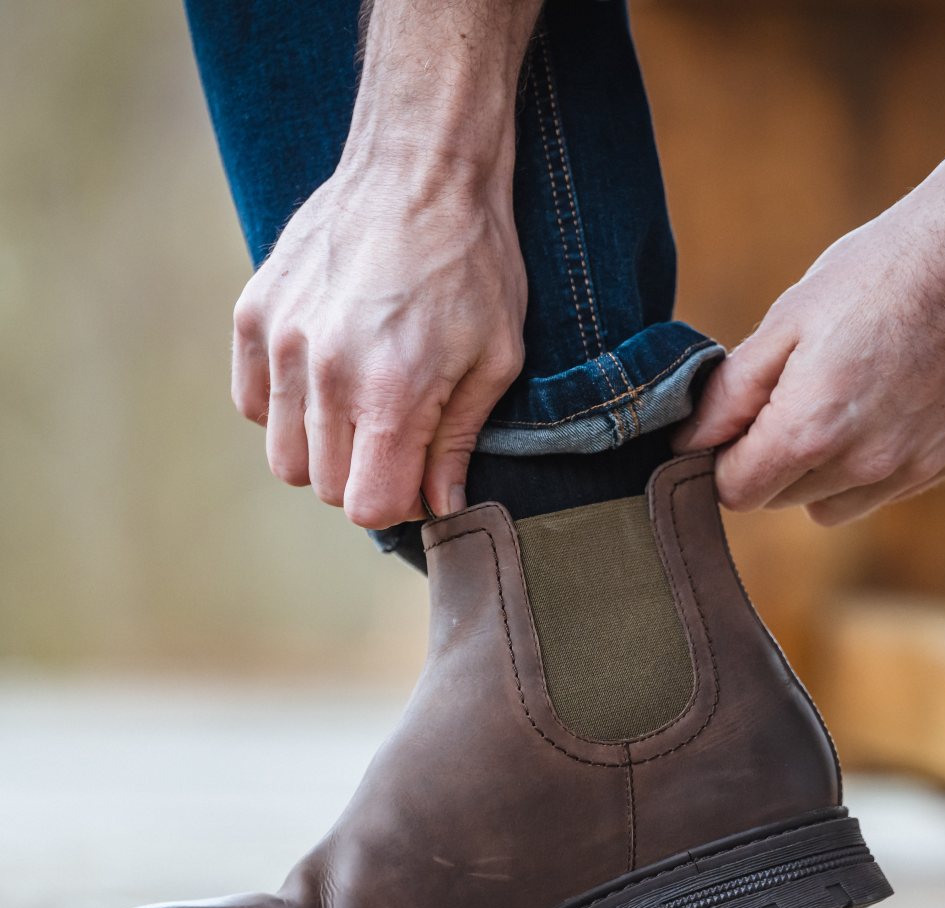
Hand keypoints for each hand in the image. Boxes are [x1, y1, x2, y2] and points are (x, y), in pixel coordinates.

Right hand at [228, 0, 541, 529]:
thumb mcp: (495, 359)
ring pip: (283, 455)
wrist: (420, 166)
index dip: (400, 505)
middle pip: (326, 487)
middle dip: (366, 479)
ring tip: (360, 408)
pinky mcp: (254, 313)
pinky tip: (323, 379)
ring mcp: (282, 341)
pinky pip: (252, 404)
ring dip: (322, 451)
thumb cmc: (472, 263)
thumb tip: (440, 507)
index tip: (418, 478)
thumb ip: (457, 442)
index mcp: (392, 392)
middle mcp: (325, 373)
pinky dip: (284, 409)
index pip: (369, 507)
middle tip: (397, 440)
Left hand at [673, 110, 944, 524]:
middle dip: (768, 461)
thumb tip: (685, 444)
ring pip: (828, 506)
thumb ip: (728, 395)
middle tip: (787, 395)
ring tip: (835, 402)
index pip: (735, 493)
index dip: (721, 461)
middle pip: (779, 500)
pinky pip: (881, 491)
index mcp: (810, 431)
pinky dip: (868, 463)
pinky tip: (882, 404)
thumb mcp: (785, 323)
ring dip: (816, 472)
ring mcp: (910, 470)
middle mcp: (863, 464)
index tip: (731, 426)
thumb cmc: (874, 274)